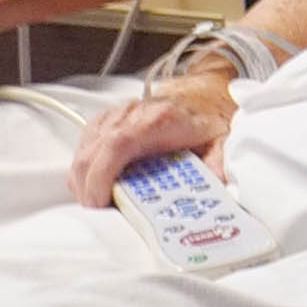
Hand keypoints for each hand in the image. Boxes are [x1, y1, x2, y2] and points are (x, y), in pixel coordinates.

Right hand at [68, 71, 237, 205]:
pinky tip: (95, 183)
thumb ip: (219, 163)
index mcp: (161, 120)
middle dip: (88, 187)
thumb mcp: (222, 142)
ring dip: (84, 179)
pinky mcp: (110, 118)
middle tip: (98, 212)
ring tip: (98, 202)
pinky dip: (85, 166)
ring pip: (85, 147)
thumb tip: (217, 182)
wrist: (205, 93)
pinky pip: (86, 142)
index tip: (100, 201)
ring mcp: (119, 113)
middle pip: (94, 150)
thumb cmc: (209, 119)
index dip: (102, 174)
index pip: (118, 143)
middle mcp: (135, 113)